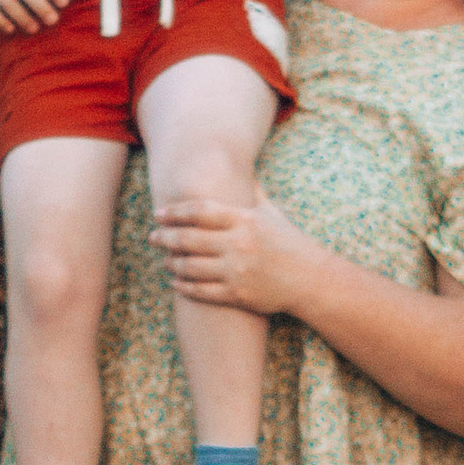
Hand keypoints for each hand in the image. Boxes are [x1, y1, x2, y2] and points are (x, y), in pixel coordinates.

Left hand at [150, 191, 314, 318]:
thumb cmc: (290, 243)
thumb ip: (252, 193)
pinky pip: (200, 291)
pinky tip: (175, 282)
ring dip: (171, 263)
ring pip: (190, 267)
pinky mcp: (236, 294)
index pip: (199, 212)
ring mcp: (236, 271)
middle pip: (188, 239)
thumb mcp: (272, 213)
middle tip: (153, 237)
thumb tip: (241, 170)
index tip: (160, 214)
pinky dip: (183, 287)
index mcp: (244, 220)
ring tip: (165, 260)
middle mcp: (237, 244)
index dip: (175, 212)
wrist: (310, 279)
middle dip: (165, 238)